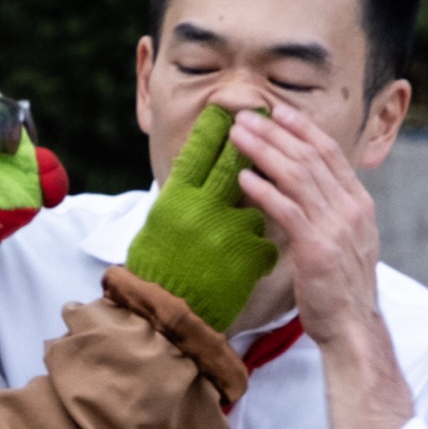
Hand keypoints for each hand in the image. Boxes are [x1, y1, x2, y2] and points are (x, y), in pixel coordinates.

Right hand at [126, 104, 277, 334]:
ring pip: (258, 203)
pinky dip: (263, 240)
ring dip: (263, 200)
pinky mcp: (247, 259)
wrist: (163, 317)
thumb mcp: (161, 221)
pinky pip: (265, 238)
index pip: (201, 151)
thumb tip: (200, 161)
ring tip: (270, 192)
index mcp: (176, 198)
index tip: (231, 111)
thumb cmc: (157, 267)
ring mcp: (228, 235)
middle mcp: (202, 211)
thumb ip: (184, 192)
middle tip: (263, 125)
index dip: (218, 128)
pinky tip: (261, 245)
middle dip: (253, 144)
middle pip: (235, 165)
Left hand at [229, 102, 412, 428]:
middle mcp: (351, 208)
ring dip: (264, 150)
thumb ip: (328, 211)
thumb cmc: (341, 287)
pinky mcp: (317, 247)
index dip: (302, 129)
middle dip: (276, 132)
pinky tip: (243, 177)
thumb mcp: (344, 240)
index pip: (330, 153)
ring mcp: (337, 226)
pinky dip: (264, 188)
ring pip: (297, 175)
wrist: (353, 326)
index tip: (278, 111)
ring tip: (238, 135)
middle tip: (246, 115)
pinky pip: (287, 209)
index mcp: (359, 203)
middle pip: (310, 156)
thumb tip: (302, 189)